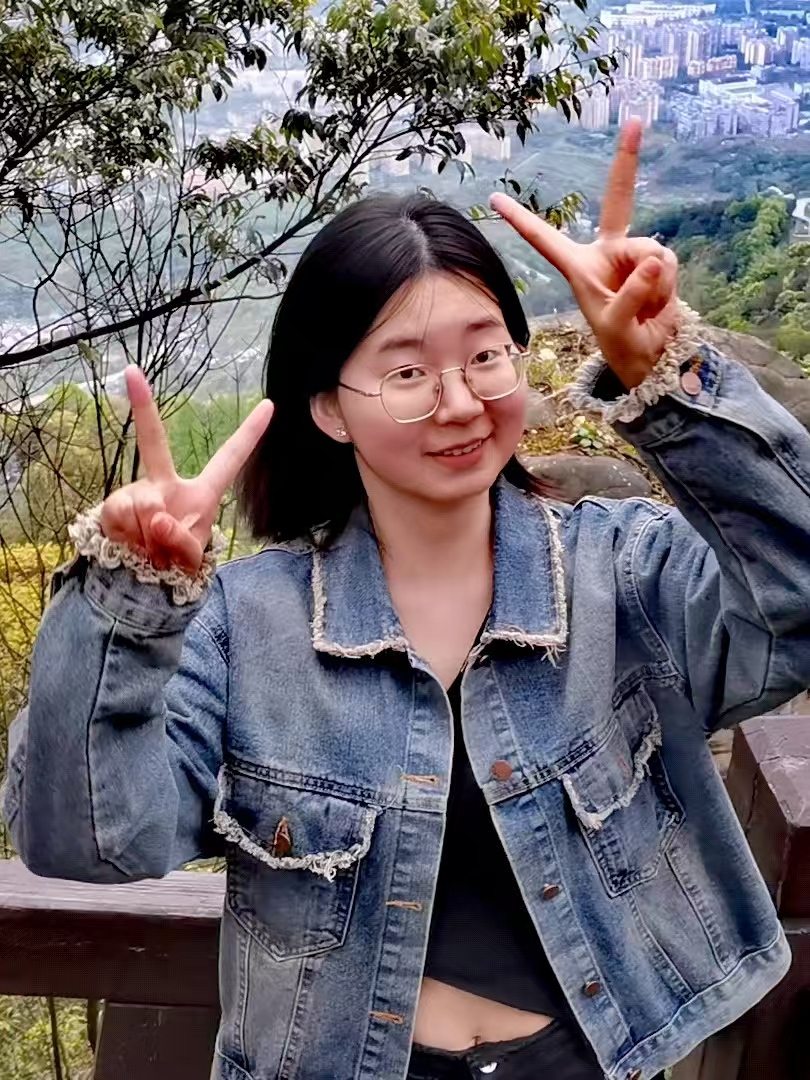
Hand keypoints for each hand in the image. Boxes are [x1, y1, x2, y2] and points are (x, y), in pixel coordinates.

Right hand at [100, 367, 273, 574]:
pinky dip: (129, 536)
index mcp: (202, 492)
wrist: (139, 580)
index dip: (250, 433)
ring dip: (148, 536)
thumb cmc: (174, 563)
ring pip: (144, 503)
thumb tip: (157, 517)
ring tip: (151, 551)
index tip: (270, 405)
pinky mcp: (114, 504)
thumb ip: (181, 541)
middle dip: (142, 406)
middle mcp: (167, 484)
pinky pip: (122, 515)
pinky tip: (132, 545)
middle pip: (153, 442)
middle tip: (131, 372)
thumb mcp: (189, 558)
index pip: (230, 458)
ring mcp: (138, 491)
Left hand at [490, 119, 678, 389]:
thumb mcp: (617, 324)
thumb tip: (655, 258)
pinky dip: (667, 288)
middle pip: (619, 200)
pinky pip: (668, 264)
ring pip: (653, 250)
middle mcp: (606, 252)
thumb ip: (633, 293)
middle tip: (635, 121)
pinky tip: (658, 304)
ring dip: (655, 285)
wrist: (649, 356)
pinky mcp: (659, 263)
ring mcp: (634, 254)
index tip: (494, 198)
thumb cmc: (621, 342)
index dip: (520, 219)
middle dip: (628, 160)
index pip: (543, 239)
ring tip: (644, 309)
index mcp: (577, 266)